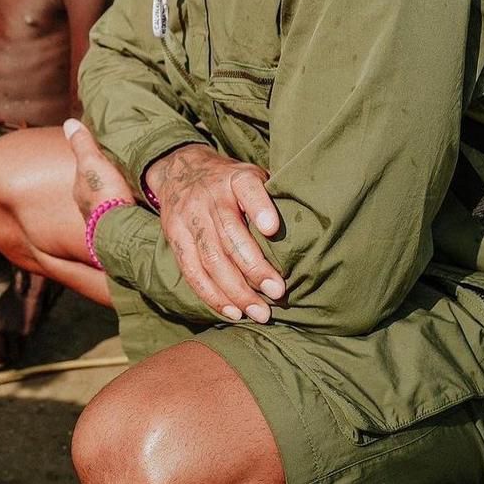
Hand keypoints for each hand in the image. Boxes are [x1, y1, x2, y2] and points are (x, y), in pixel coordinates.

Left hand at [63, 118, 134, 219]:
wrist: (121, 231)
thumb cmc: (104, 195)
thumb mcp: (91, 162)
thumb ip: (82, 143)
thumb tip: (69, 122)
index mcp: (80, 189)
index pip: (85, 170)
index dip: (94, 160)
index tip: (104, 153)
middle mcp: (88, 206)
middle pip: (98, 186)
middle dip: (108, 178)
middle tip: (122, 168)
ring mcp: (103, 219)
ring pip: (110, 199)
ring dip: (119, 192)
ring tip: (134, 183)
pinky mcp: (121, 227)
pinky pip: (123, 211)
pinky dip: (129, 204)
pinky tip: (140, 201)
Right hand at [145, 144, 284, 323]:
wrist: (180, 170)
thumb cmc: (229, 181)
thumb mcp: (249, 175)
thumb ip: (270, 197)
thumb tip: (308, 232)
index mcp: (234, 178)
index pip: (247, 188)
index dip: (259, 207)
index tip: (272, 229)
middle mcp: (210, 196)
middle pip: (230, 234)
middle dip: (254, 268)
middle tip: (277, 292)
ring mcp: (189, 217)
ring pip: (211, 258)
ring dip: (236, 291)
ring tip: (259, 313)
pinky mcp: (175, 237)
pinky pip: (192, 271)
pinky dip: (212, 295)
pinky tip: (233, 312)